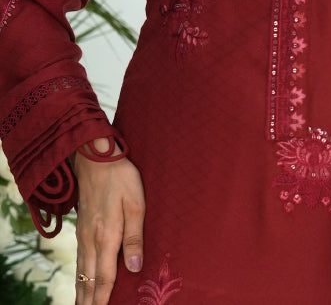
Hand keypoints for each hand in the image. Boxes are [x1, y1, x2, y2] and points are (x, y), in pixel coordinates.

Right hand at [72, 137, 144, 304]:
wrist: (95, 156)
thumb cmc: (120, 177)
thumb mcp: (136, 203)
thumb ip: (135, 237)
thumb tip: (134, 268)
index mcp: (106, 237)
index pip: (104, 278)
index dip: (103, 299)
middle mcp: (91, 240)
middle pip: (88, 280)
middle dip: (89, 302)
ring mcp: (83, 234)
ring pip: (81, 272)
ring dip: (81, 292)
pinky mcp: (81, 227)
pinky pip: (78, 259)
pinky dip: (78, 276)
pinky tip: (80, 280)